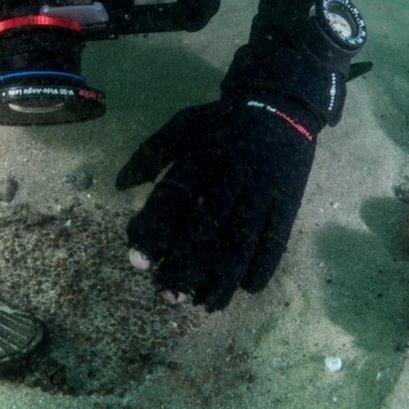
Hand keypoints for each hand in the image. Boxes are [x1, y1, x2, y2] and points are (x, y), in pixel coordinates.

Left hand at [116, 94, 318, 310]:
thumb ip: (150, 154)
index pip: (173, 198)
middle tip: (168, 295)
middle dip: (187, 266)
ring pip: (242, 239)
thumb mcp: (182, 125)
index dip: (154, 231)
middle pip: (207, 227)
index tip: (139, 262)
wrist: (280, 105)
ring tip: (204, 303)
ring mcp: (262, 188)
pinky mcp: (288, 200)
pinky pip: (276, 237)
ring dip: (222, 277)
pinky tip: (246, 288)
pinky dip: (263, 265)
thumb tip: (120, 185)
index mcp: (200, 155)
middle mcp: (230, 174)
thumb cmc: (221, 122)